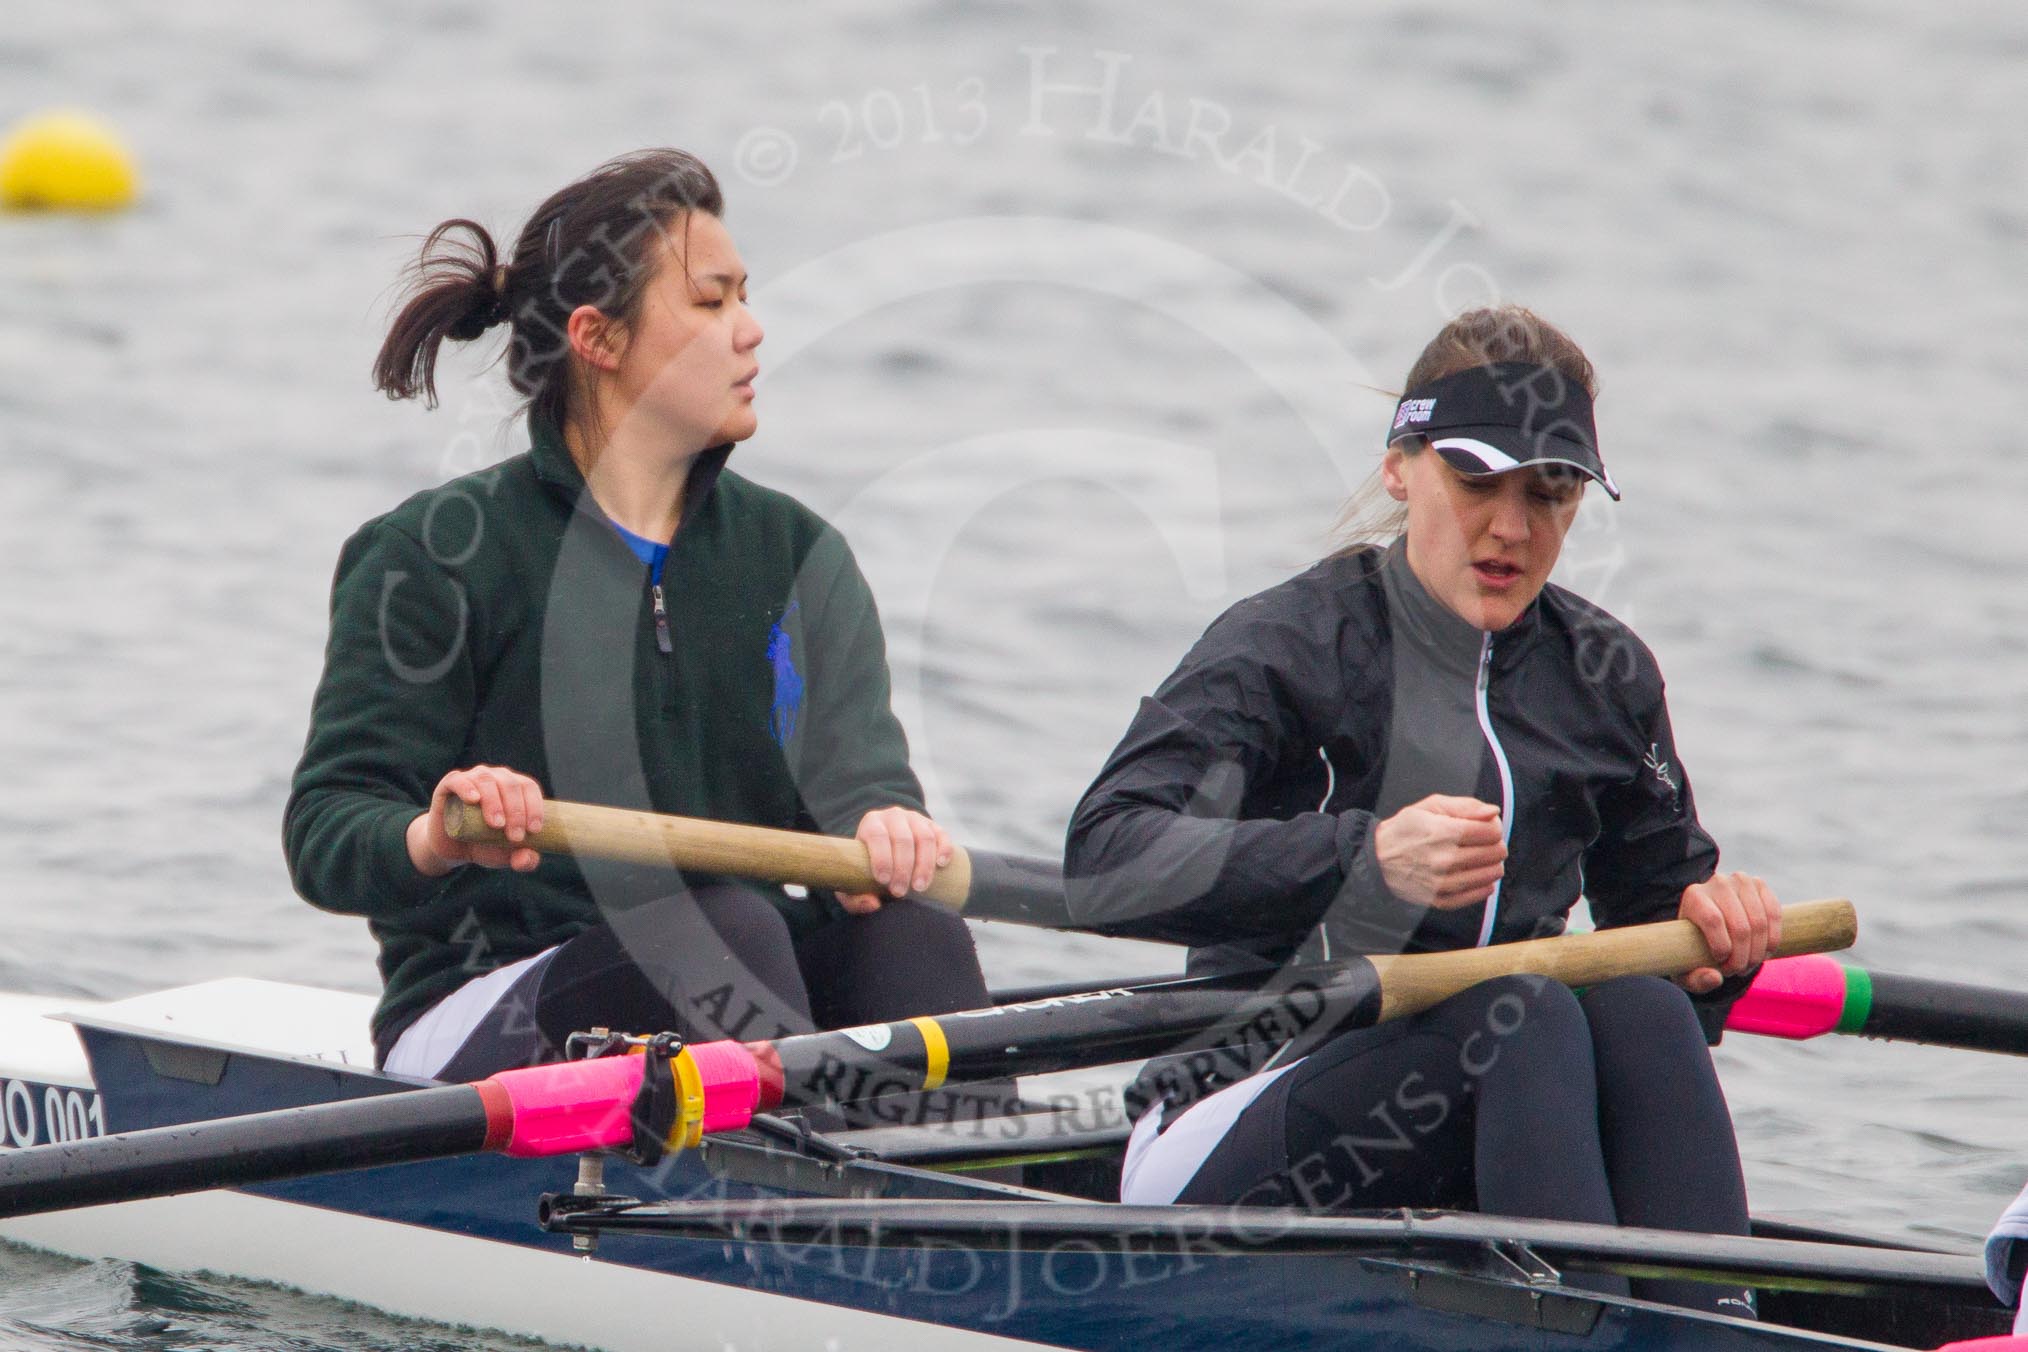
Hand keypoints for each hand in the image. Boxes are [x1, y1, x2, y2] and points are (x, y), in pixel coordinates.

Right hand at [406, 764, 545, 876]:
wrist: (453, 849)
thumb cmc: (486, 845)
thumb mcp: (508, 855)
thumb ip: (524, 860)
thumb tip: (527, 858)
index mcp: (514, 786)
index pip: (528, 787)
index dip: (535, 806)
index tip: (533, 830)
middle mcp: (495, 777)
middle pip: (510, 784)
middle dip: (516, 811)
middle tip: (515, 836)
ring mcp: (471, 778)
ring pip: (487, 780)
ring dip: (494, 802)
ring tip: (497, 825)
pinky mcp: (448, 786)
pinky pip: (458, 780)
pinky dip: (467, 787)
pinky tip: (474, 799)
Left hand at [839, 806, 952, 914]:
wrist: (886, 855)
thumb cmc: (866, 870)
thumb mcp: (854, 885)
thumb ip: (856, 899)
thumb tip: (874, 904)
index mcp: (871, 823)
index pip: (877, 836)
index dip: (881, 858)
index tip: (884, 881)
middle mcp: (893, 816)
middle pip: (902, 840)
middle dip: (903, 868)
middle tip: (900, 892)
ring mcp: (915, 819)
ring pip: (924, 838)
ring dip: (924, 865)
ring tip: (920, 887)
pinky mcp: (933, 827)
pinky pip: (942, 835)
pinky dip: (944, 849)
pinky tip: (941, 865)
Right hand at [1372, 795, 1506, 909]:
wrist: (1377, 859)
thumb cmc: (1405, 829)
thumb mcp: (1430, 806)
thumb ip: (1465, 806)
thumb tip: (1494, 812)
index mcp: (1444, 833)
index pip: (1492, 831)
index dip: (1492, 825)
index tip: (1483, 826)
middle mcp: (1445, 860)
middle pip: (1496, 853)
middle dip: (1494, 843)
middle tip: (1481, 841)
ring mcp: (1444, 883)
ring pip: (1492, 873)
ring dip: (1490, 863)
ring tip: (1477, 857)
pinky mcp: (1442, 900)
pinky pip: (1480, 894)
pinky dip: (1483, 884)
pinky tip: (1474, 874)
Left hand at [1677, 872, 1781, 993]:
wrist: (1709, 927)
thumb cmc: (1694, 950)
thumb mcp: (1686, 970)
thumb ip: (1695, 979)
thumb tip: (1715, 978)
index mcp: (1694, 896)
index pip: (1713, 921)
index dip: (1722, 948)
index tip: (1721, 963)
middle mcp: (1718, 883)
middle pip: (1740, 926)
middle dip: (1743, 957)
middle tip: (1738, 971)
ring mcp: (1742, 881)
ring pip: (1759, 923)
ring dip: (1758, 952)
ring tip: (1749, 964)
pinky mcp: (1761, 885)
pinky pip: (1775, 915)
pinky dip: (1772, 940)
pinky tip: (1763, 952)